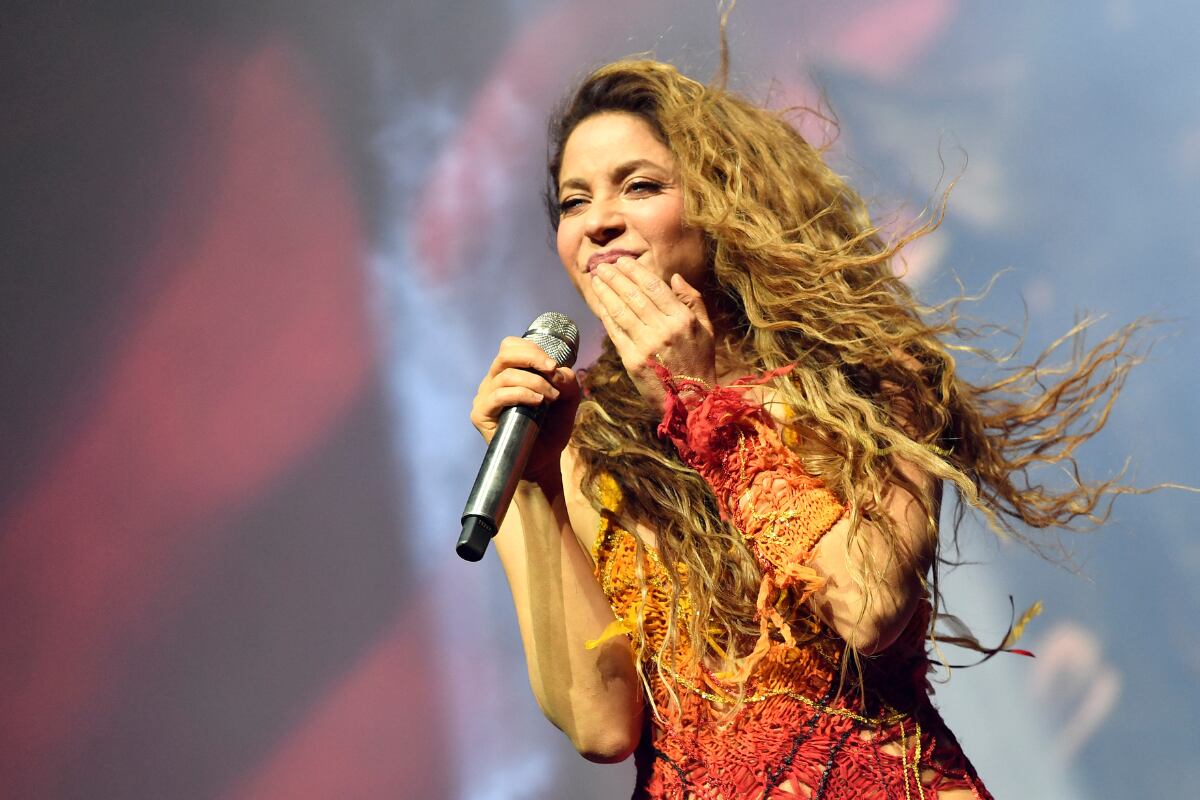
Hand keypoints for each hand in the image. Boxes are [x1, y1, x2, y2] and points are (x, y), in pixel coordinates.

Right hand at [470, 336, 580, 486]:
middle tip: (552, 370)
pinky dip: (521, 394)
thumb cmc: (552, 427)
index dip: (532, 349)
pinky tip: (537, 402)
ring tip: (550, 397)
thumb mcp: (567, 399)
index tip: (553, 365)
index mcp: (509, 372)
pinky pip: (498, 396)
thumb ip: (567, 381)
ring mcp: (485, 398)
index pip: (511, 346)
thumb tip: (556, 371)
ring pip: (506, 376)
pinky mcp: (481, 415)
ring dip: (534, 382)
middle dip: (533, 357)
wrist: (543, 459)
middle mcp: (493, 381)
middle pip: (505, 353)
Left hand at [590, 256, 715, 407]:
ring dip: (606, 293)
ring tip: (596, 279)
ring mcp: (646, 345)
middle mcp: (663, 329)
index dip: (635, 271)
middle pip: (634, 296)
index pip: (654, 287)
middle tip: (601, 265)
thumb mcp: (706, 329)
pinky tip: (599, 304)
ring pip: (621, 311)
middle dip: (615, 278)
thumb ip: (693, 300)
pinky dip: (606, 316)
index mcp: (682, 319)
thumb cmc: (700, 362)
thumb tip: (675, 277)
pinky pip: (615, 332)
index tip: (622, 261)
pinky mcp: (632, 360)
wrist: (691, 401)